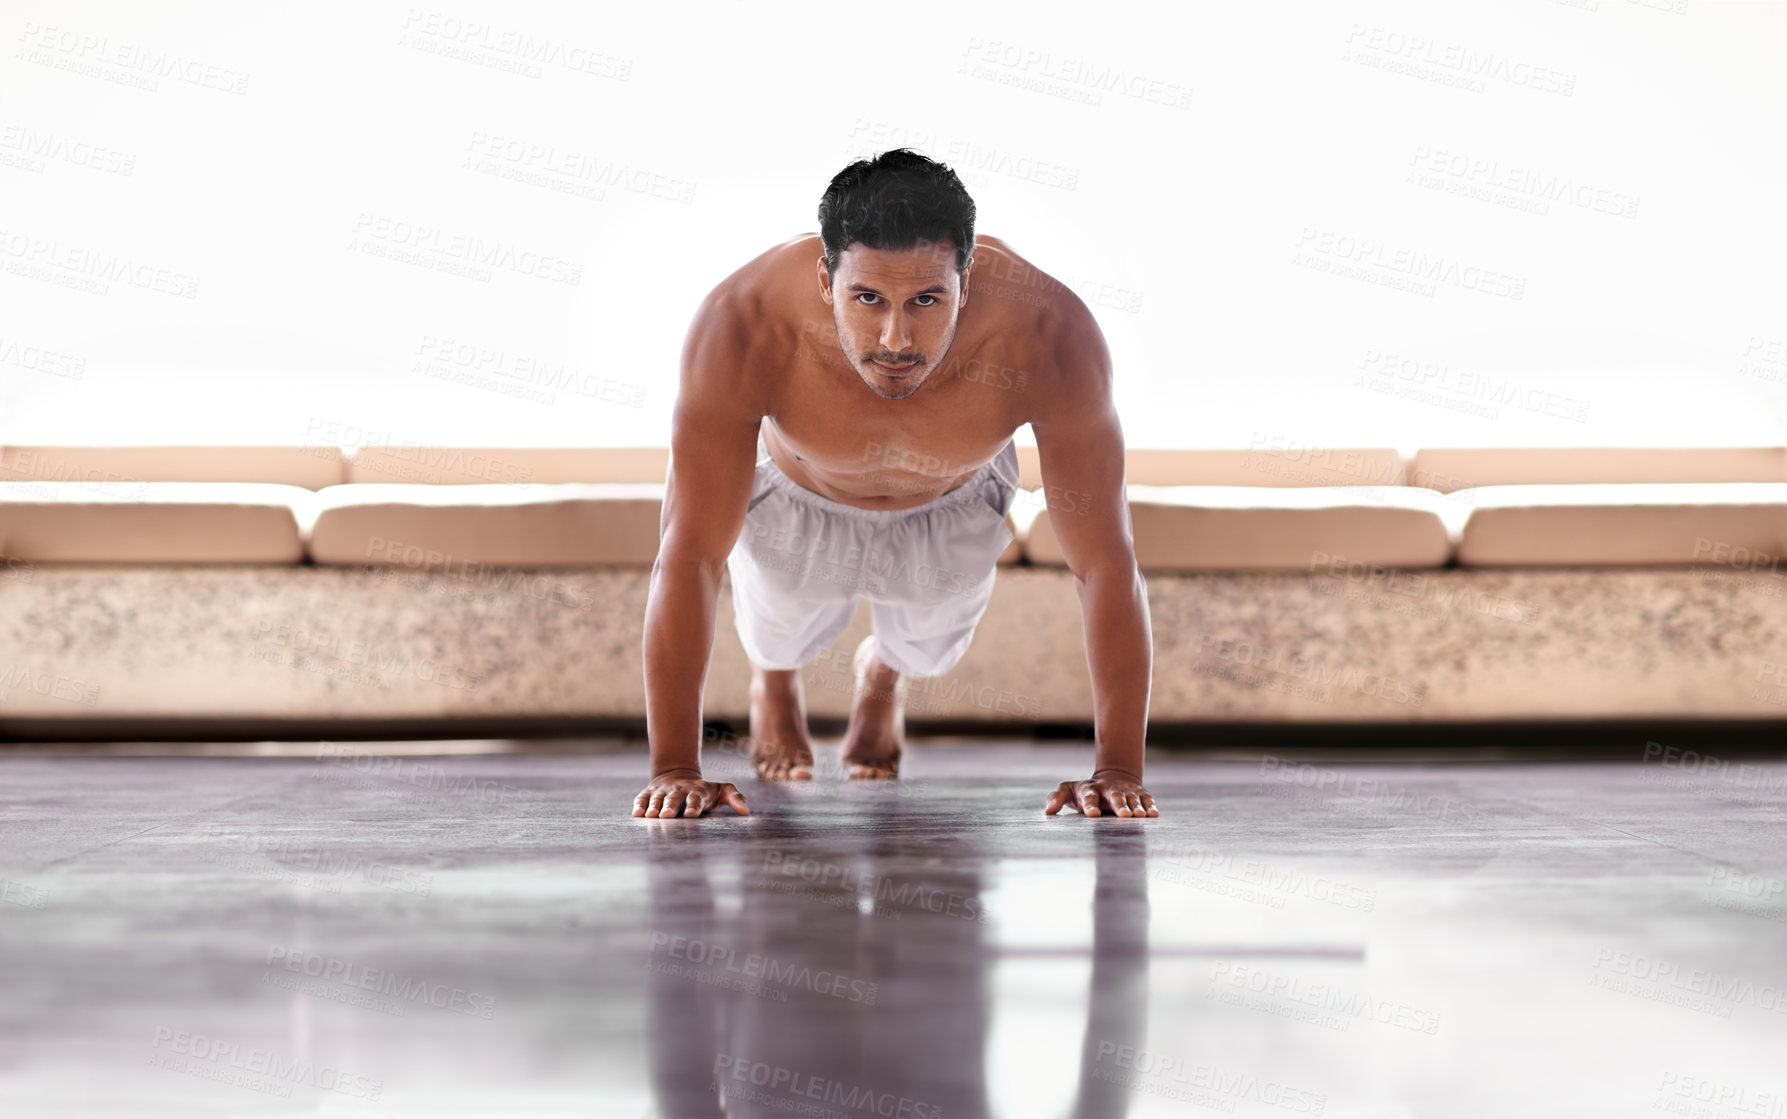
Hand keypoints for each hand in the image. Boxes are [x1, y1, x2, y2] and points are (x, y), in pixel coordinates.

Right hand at [632, 769, 749, 817]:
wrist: (679, 773)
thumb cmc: (705, 790)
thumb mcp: (722, 791)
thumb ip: (735, 798)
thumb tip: (747, 813)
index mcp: (697, 791)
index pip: (695, 799)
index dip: (694, 806)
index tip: (691, 815)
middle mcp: (679, 790)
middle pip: (674, 798)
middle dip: (670, 806)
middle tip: (666, 816)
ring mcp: (663, 791)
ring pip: (657, 799)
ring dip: (654, 807)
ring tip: (650, 816)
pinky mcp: (650, 792)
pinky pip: (643, 798)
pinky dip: (639, 805)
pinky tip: (637, 814)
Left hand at [1044, 769, 1158, 817]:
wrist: (1113, 776)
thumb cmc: (1086, 791)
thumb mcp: (1069, 791)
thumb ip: (1056, 798)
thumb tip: (1048, 811)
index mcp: (1090, 790)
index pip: (1089, 797)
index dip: (1090, 805)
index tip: (1092, 814)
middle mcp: (1109, 789)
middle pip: (1115, 797)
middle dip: (1120, 806)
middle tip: (1124, 816)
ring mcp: (1126, 790)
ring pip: (1132, 798)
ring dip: (1136, 807)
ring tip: (1140, 816)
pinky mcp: (1139, 793)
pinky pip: (1146, 799)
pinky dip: (1150, 806)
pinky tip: (1153, 814)